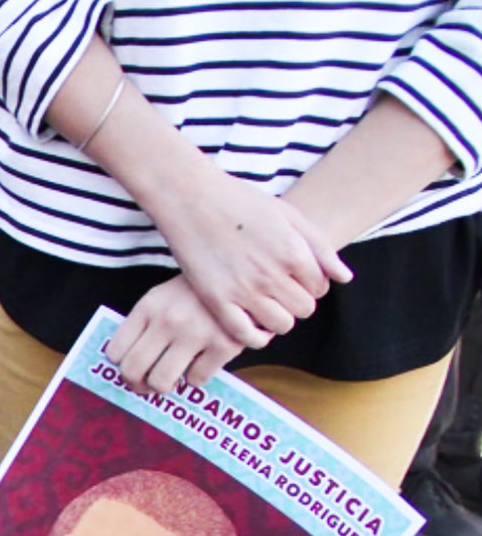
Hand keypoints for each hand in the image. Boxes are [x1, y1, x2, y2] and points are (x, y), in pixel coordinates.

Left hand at [104, 276, 245, 394]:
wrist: (244, 278)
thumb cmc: (195, 294)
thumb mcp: (162, 298)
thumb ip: (144, 325)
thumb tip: (125, 363)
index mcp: (149, 307)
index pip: (115, 352)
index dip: (120, 366)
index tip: (130, 368)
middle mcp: (168, 320)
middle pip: (133, 371)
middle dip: (137, 384)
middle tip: (146, 384)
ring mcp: (196, 334)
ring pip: (161, 382)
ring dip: (164, 386)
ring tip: (171, 379)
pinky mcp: (223, 345)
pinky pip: (196, 380)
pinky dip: (196, 378)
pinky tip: (200, 364)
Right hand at [152, 170, 350, 342]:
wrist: (191, 198)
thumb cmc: (240, 201)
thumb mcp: (287, 214)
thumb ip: (319, 246)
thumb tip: (344, 278)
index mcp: (292, 251)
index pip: (320, 288)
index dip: (310, 284)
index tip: (293, 277)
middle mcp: (271, 274)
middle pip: (303, 309)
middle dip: (296, 301)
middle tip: (279, 290)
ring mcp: (243, 290)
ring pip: (281, 325)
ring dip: (278, 319)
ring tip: (265, 305)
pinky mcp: (216, 300)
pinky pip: (245, 335)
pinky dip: (255, 336)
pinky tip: (250, 322)